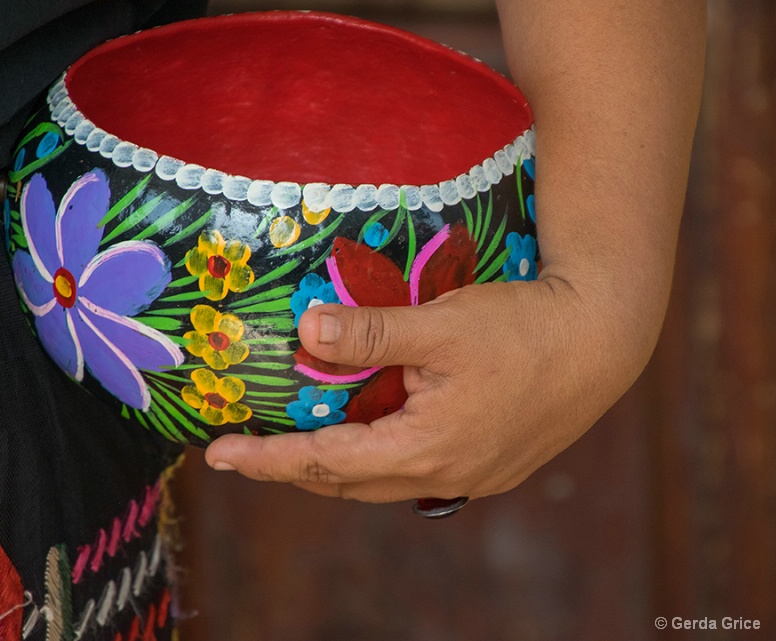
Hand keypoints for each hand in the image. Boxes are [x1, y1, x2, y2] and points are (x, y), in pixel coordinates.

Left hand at [205, 275, 648, 502]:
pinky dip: (377, 456)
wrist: (602, 341)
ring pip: (380, 480)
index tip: (219, 456)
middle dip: (294, 468)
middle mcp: (443, 475)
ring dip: (336, 465)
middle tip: (252, 449)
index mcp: (424, 449)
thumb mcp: (440, 325)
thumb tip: (305, 333)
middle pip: (348, 482)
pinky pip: (413, 471)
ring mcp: (469, 475)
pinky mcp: (488, 463)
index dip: (267, 460)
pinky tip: (371, 432)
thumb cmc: (524, 329)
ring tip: (300, 442)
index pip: (324, 463)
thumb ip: (371, 334)